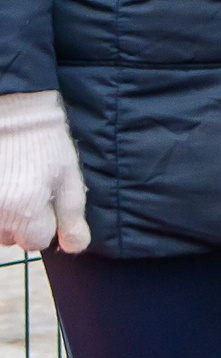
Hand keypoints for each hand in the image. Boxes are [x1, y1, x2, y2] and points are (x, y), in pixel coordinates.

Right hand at [0, 90, 88, 252]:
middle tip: (29, 188)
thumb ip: (72, 216)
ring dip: (5, 214)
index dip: (45, 223)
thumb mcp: (68, 175)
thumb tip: (76, 247)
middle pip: (12, 238)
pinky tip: (3, 184)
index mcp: (25, 208)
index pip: (36, 241)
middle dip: (22, 221)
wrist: (13, 110)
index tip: (46, 200)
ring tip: (13, 182)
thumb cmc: (44, 141)